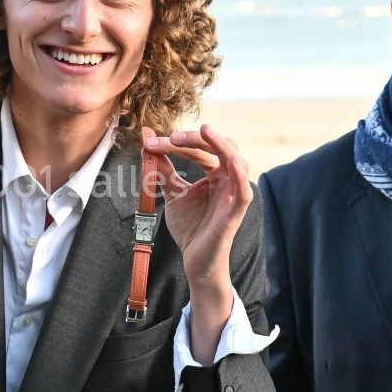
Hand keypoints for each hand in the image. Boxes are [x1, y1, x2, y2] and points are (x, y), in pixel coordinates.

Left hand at [142, 124, 251, 356]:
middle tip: (171, 138)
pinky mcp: (236, 212)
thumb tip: (148, 145)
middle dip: (195, 139)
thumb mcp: (172, 193)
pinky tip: (231, 162)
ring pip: (237, 160)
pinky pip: (243, 191)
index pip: (199, 149)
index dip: (175, 143)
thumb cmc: (189, 226)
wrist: (193, 259)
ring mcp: (233, 194)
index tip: (150, 143)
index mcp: (215, 173)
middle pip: (218, 147)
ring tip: (204, 132)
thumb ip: (163, 170)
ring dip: (220, 145)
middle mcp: (227, 179)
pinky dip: (240, 175)